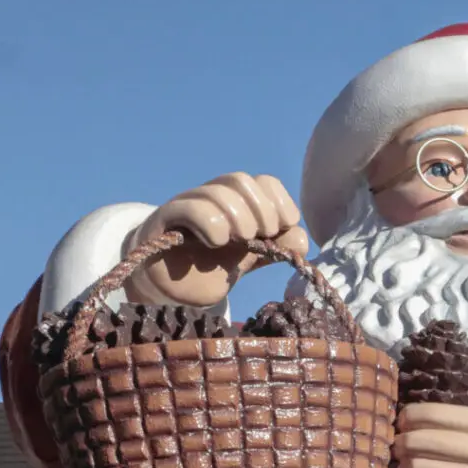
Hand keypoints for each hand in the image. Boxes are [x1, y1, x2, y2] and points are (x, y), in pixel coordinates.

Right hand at [125, 173, 308, 307]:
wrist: (172, 287)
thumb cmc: (212, 267)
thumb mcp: (252, 258)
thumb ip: (278, 248)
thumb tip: (302, 237)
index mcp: (238, 202)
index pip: (265, 182)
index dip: (280, 202)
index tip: (282, 228)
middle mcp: (212, 197)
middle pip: (241, 181)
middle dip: (262, 210)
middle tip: (260, 236)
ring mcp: (187, 205)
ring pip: (218, 192)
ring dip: (238, 218)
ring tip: (237, 242)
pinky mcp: (164, 220)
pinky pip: (190, 208)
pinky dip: (212, 224)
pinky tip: (215, 242)